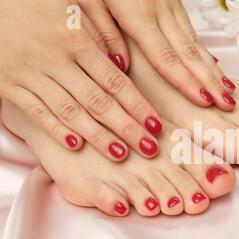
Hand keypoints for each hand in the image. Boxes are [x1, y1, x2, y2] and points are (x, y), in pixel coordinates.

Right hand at [0, 0, 161, 160]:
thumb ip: (103, 29)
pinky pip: (36, 111)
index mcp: (75, 39)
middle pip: (98, 102)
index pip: (115, 81)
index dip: (138, 106)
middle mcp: (55, 59)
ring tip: (120, 154)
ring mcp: (30, 73)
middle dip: (127, 128)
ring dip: (97, 136)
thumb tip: (125, 64)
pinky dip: (56, 130)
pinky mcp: (8, 84)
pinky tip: (76, 146)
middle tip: (148, 149)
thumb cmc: (37, 0)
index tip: (156, 125)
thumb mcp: (76, 1)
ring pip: (70, 112)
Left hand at [78, 0, 236, 110]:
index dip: (185, 81)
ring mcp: (169, 4)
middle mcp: (160, 10)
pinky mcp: (172, 0)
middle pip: (188, 53)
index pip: (165, 56)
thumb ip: (103, 30)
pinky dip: (205, 51)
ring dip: (212, 69)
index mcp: (137, 13)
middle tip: (227, 103)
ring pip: (195, 43)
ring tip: (228, 89)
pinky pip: (191, 30)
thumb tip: (120, 64)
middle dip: (209, 81)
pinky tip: (214, 64)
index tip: (203, 100)